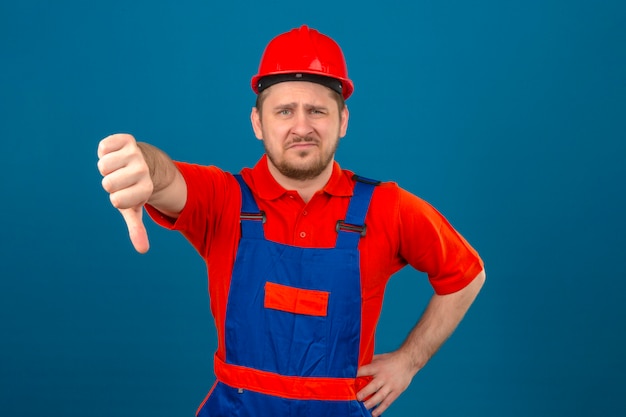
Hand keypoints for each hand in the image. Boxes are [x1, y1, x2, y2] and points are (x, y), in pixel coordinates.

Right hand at [97, 134, 152, 252]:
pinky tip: (116, 154)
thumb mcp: (134, 209)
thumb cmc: (134, 189)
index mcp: (146, 189)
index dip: (116, 198)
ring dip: (107, 167)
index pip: (117, 200)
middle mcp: (143, 170)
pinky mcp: (127, 140)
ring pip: (103, 165)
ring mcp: (136, 154)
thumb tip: (143, 250)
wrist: (146, 163)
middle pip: (108, 183)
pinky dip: (104, 151)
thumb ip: (137, 229)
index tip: (126, 193)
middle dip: (110, 183)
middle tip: (122, 179)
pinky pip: (103, 147)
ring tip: (119, 168)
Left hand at [356, 350, 416, 415]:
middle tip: (357, 397)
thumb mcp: (379, 357)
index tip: (348, 380)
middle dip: (364, 392)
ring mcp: (390, 385)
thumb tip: (356, 364)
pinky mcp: (396, 391)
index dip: (356, 375)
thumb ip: (368, 362)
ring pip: (380, 396)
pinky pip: (388, 401)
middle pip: (373, 386)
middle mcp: (384, 376)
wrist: (408, 361)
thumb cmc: (390, 359)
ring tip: (364, 407)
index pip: (365, 371)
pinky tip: (374, 413)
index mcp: (377, 367)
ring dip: (371, 402)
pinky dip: (381, 408)